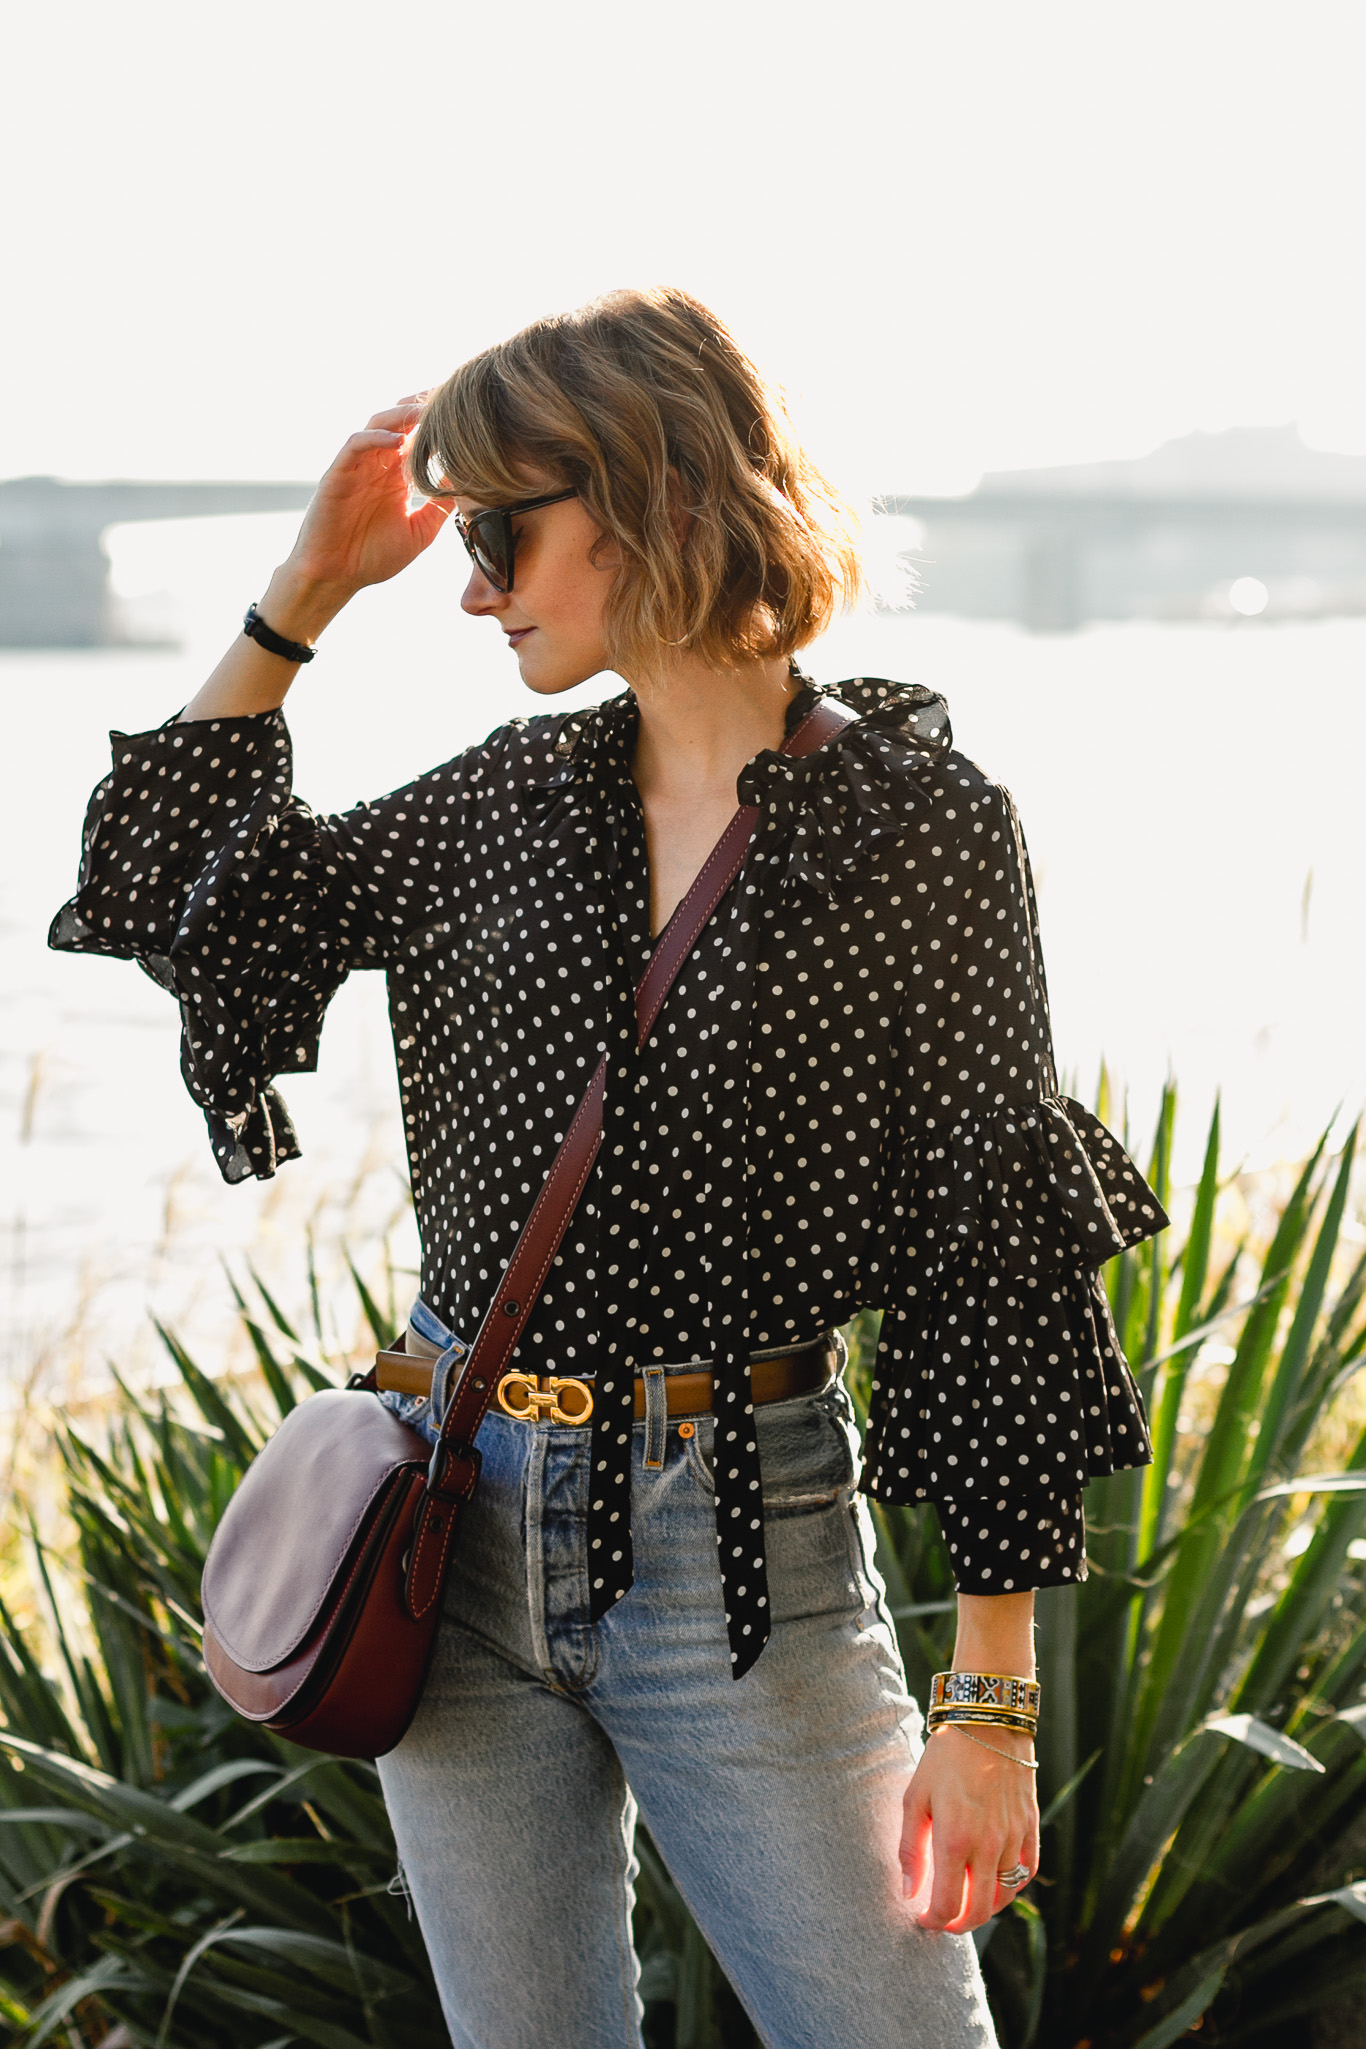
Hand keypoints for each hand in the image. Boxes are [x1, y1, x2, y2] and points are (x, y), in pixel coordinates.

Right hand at [268, 399, 452, 629]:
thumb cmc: (373, 558)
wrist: (336, 577)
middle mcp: (377, 464)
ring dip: (401, 414)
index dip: (438, 423)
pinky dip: (376, 438)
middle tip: (450, 397)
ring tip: (426, 410)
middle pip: (400, 421)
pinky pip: (356, 445)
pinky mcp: (337, 473)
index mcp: (397, 476)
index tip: (467, 413)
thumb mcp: (419, 532)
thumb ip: (440, 507)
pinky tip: (399, 441)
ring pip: (378, 424)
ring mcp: (357, 466)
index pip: (419, 437)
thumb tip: (468, 485)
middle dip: (423, 407)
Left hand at [899, 1723, 1039, 1933]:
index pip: (948, 1906)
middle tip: (944, 1920)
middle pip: (979, 1912)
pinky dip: (1013, 1885)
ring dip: (985, 1908)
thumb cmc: (945, 1758)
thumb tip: (908, 1893)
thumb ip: (910, 1849)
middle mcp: (989, 1846)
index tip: (922, 1918)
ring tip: (968, 1901)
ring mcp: (1014, 1838)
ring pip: (1005, 1896)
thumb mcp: (915, 1798)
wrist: (987, 1722)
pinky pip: (1027, 1872)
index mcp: (955, 1841)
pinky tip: (996, 1880)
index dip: (933, 1922)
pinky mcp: (1030, 1827)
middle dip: (958, 1925)